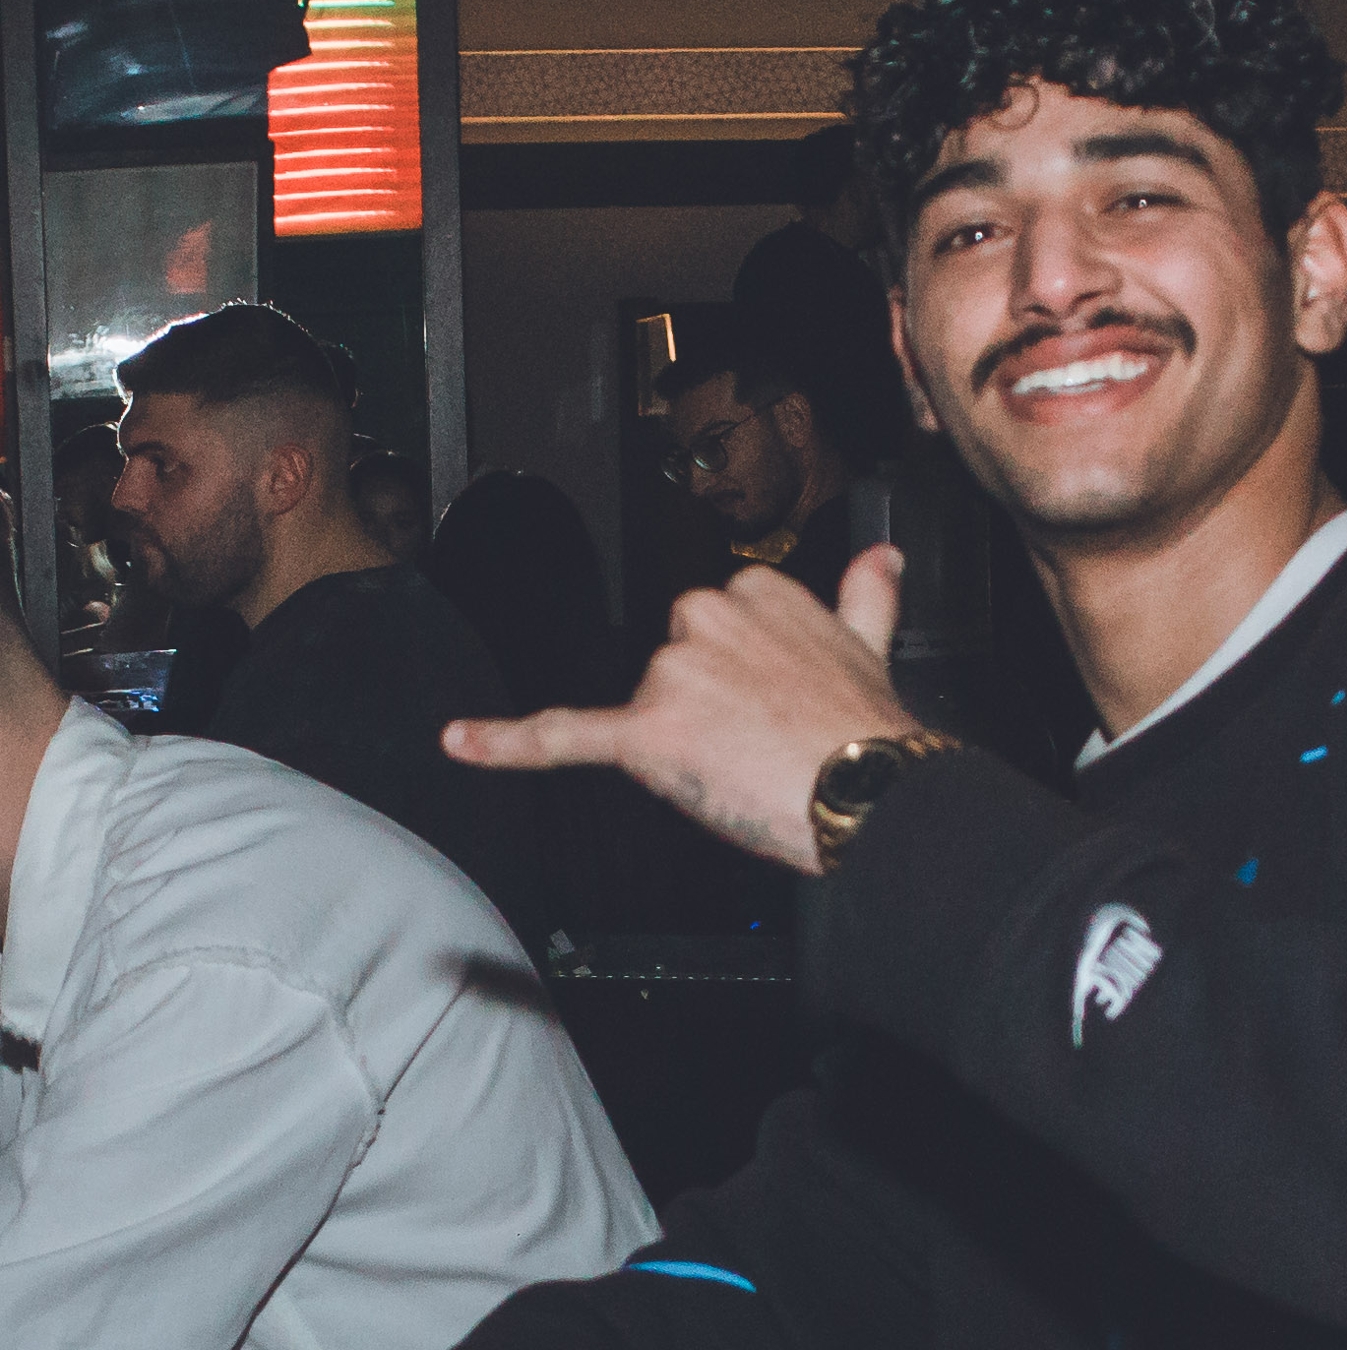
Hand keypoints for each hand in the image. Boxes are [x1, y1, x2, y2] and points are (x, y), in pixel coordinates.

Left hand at [443, 545, 914, 873]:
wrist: (873, 790)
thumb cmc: (870, 732)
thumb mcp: (872, 643)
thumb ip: (865, 595)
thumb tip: (883, 558)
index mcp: (751, 591)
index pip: (712, 630)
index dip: (738, 680)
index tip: (774, 704)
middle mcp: (704, 618)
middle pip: (670, 667)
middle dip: (701, 709)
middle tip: (762, 746)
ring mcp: (672, 675)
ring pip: (645, 709)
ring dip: (681, 744)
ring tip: (746, 768)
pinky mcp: (645, 733)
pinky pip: (565, 734)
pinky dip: (507, 743)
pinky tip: (461, 741)